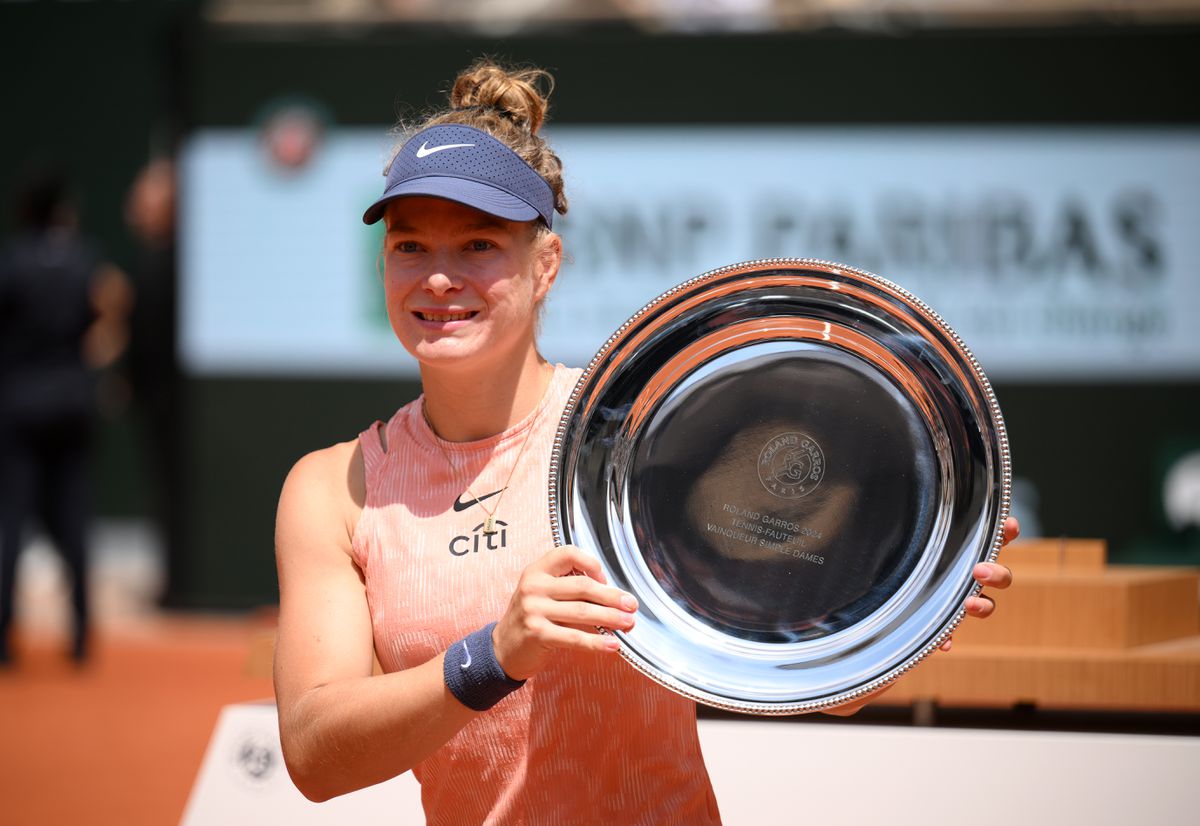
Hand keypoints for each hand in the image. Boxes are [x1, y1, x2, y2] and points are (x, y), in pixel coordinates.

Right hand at [492, 545, 637, 681]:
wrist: (503, 648)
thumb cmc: (531, 617)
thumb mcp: (542, 592)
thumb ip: (568, 586)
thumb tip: (613, 594)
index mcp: (537, 570)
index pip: (568, 554)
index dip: (591, 564)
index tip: (606, 579)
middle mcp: (534, 587)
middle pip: (582, 586)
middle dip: (612, 596)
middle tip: (631, 604)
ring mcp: (534, 610)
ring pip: (582, 612)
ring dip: (610, 618)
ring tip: (629, 623)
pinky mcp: (538, 634)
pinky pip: (574, 637)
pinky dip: (597, 642)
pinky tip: (613, 645)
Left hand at [826, 517, 1019, 715]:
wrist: (861, 623)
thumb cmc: (877, 579)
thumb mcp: (884, 555)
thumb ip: (890, 536)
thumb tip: (873, 508)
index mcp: (951, 554)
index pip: (984, 540)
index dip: (1003, 532)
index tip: (1009, 524)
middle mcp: (958, 579)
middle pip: (998, 575)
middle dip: (997, 572)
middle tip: (979, 570)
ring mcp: (952, 605)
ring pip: (986, 605)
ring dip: (984, 605)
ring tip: (969, 606)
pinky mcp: (939, 630)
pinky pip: (952, 635)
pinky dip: (948, 637)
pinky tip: (943, 643)